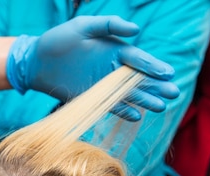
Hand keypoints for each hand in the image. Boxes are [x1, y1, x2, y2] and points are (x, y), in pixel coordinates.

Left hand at [6, 16, 179, 120]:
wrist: (36, 62)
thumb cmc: (58, 40)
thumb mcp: (82, 26)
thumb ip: (108, 25)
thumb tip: (135, 30)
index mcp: (114, 50)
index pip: (138, 59)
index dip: (152, 66)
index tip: (167, 73)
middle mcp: (111, 69)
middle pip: (139, 79)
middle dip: (156, 86)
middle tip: (174, 93)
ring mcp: (102, 86)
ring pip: (128, 94)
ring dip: (145, 100)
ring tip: (161, 107)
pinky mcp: (92, 99)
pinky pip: (111, 107)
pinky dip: (123, 112)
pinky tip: (137, 116)